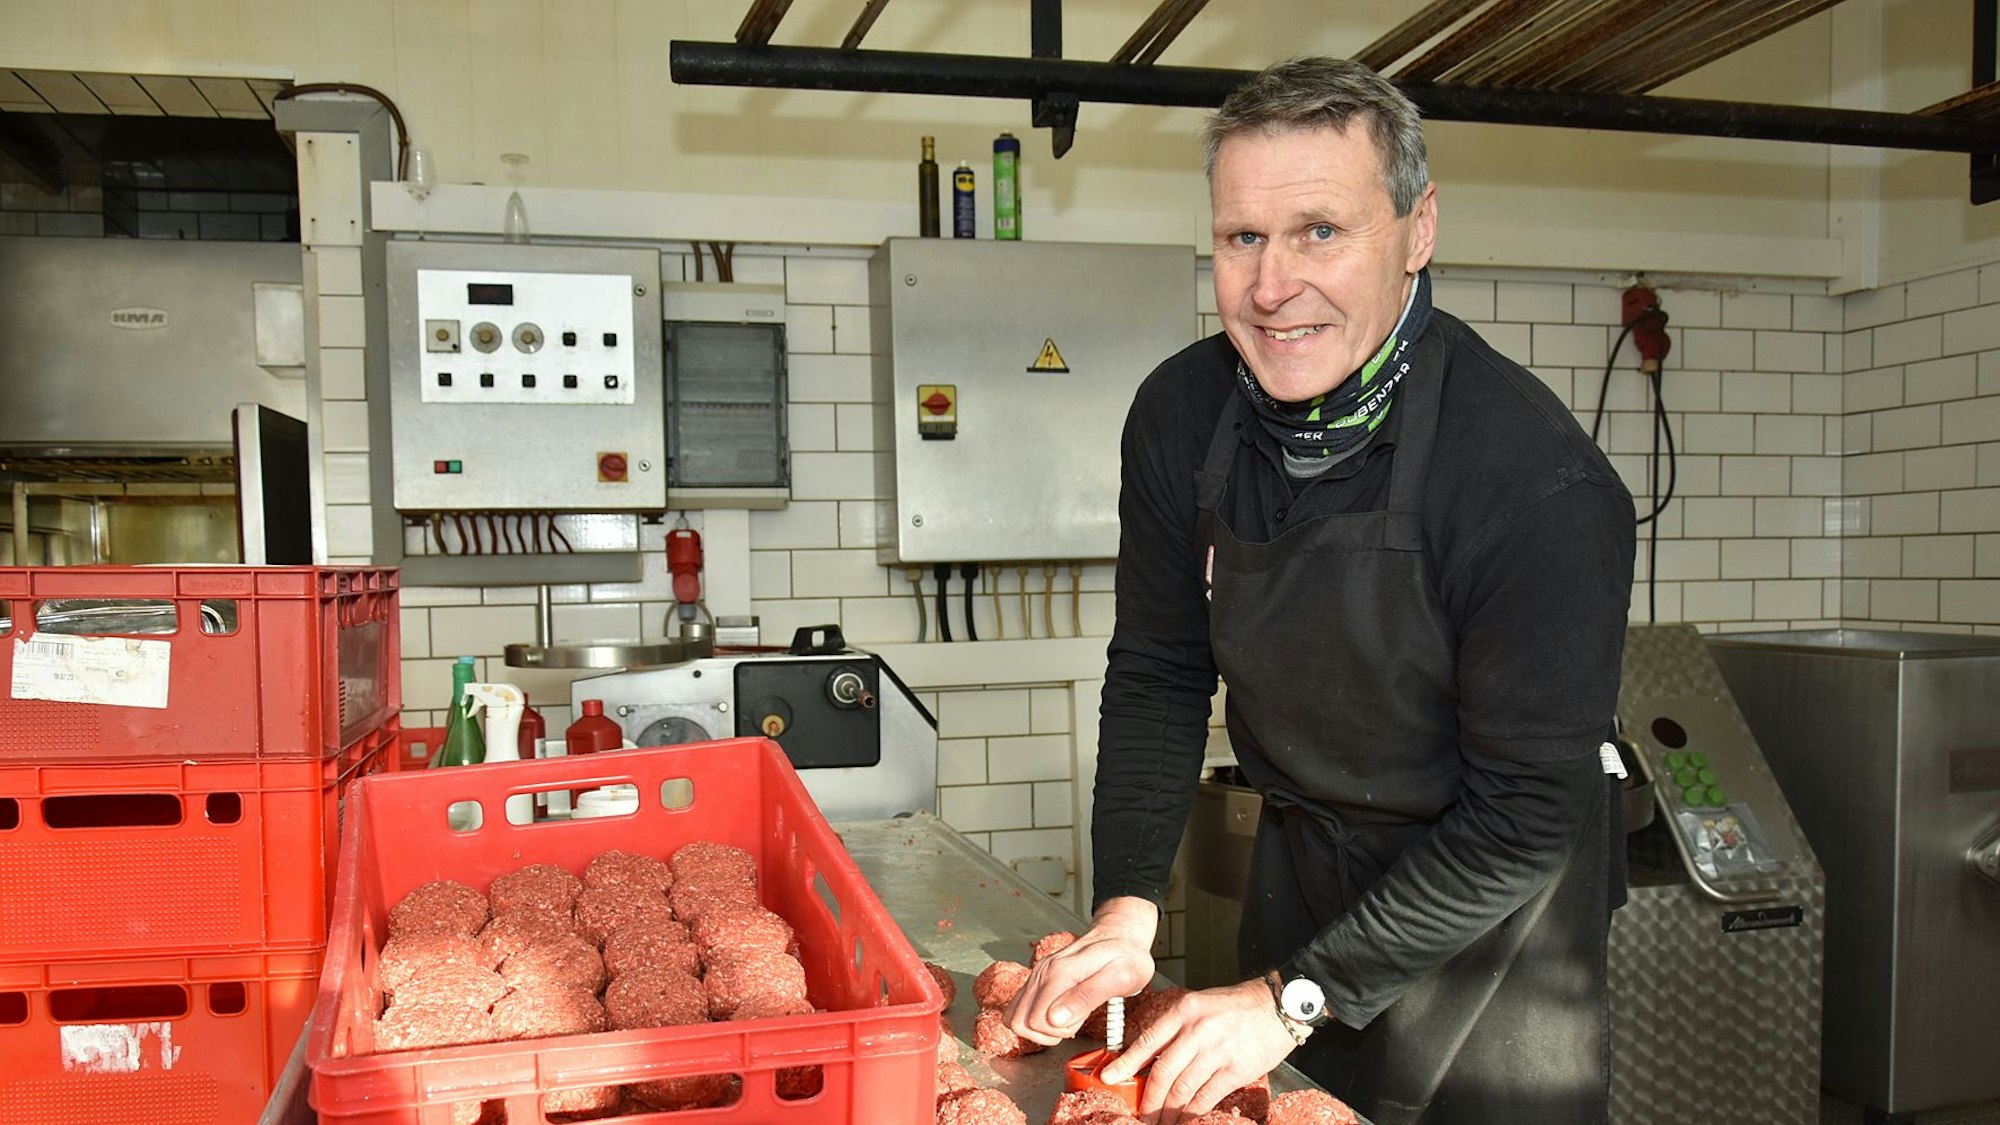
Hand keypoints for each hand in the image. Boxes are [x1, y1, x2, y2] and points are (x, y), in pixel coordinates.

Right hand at [1003, 897, 1156, 1045]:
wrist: (1121, 937)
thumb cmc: (1126, 958)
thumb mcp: (1120, 978)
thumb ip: (1087, 997)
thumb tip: (1055, 1018)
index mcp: (1060, 972)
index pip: (1036, 1020)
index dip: (1058, 1032)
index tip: (1079, 1023)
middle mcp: (1043, 972)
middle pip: (1022, 1021)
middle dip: (1048, 1033)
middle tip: (1074, 1023)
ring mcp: (1037, 974)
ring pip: (1016, 1017)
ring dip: (1040, 1029)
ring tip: (1067, 1020)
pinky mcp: (1037, 979)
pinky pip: (1020, 1008)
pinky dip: (1035, 1020)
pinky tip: (1058, 1015)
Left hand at [1099, 977, 1298, 1124]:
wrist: (1278, 1006)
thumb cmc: (1237, 1007)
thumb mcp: (1200, 1006)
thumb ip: (1176, 1029)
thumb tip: (1150, 1058)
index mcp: (1184, 1011)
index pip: (1147, 1041)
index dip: (1125, 1064)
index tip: (1109, 1079)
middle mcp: (1198, 1030)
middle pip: (1162, 1072)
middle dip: (1148, 1100)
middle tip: (1141, 1115)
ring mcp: (1217, 1051)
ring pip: (1182, 1090)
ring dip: (1169, 1112)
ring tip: (1161, 1122)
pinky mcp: (1236, 1070)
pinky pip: (1206, 1097)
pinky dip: (1193, 1113)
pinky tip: (1186, 1120)